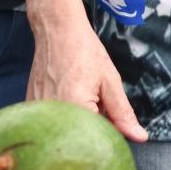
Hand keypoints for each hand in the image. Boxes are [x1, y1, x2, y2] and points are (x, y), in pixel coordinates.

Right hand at [26, 18, 146, 141]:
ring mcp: (38, 112)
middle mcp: (53, 115)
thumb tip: (139, 137)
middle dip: (93, 125)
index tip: (110, 114)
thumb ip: (123, 113)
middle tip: (94, 96)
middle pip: (80, 137)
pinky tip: (67, 93)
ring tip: (79, 91)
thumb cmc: (84, 51)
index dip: (109, 131)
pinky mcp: (31, 108)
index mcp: (75, 109)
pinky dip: (64, 115)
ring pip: (66, 131)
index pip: (97, 139)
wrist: (57, 31)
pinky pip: (53, 123)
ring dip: (78, 119)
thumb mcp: (110, 81)